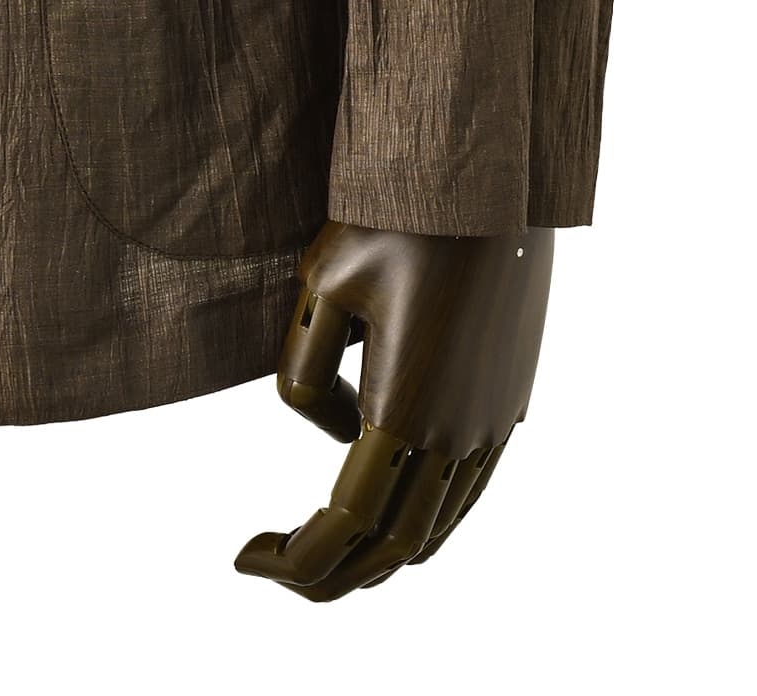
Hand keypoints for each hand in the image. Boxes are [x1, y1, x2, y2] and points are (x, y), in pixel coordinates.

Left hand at [233, 220, 553, 600]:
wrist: (489, 182)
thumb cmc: (395, 223)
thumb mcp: (320, 287)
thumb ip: (305, 380)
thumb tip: (335, 432)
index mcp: (405, 411)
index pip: (344, 525)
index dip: (292, 559)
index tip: (245, 557)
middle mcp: (459, 432)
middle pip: (396, 545)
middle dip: (333, 575)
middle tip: (283, 566)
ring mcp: (494, 420)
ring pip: (440, 525)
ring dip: (382, 550)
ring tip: (331, 539)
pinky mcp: (511, 399)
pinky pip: (469, 487)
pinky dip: (426, 515)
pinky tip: (392, 490)